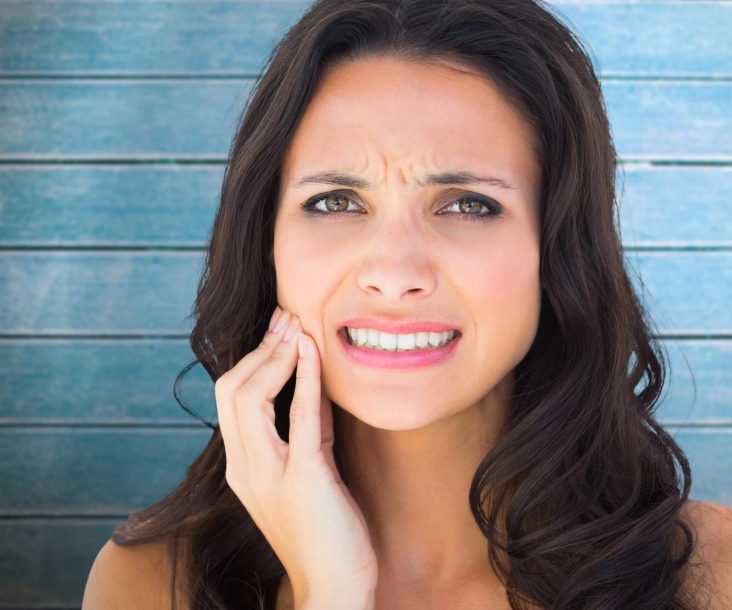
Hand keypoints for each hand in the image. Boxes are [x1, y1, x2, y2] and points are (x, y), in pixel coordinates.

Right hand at [215, 307, 378, 605]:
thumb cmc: (326, 531)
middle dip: (260, 347)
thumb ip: (306, 430)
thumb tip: (314, 384)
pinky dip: (304, 378)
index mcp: (244, 466)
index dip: (253, 357)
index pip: (231, 398)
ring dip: (275, 355)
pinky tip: (314, 352)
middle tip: (287, 316)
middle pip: (231, 391)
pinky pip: (298, 418)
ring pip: (249, 398)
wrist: (334, 587)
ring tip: (298, 326)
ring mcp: (269, 474)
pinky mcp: (303, 479)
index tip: (280, 328)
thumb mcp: (310, 470)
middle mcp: (246, 468)